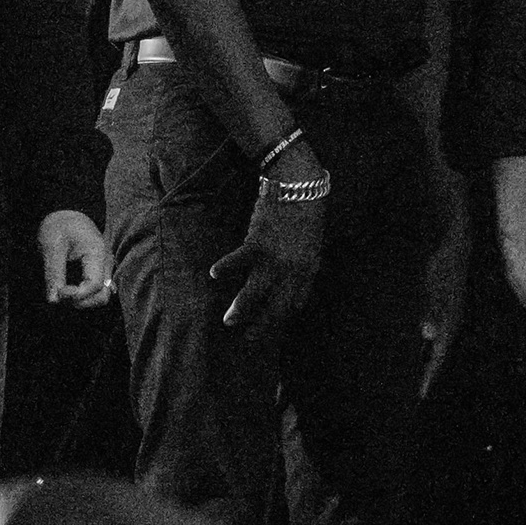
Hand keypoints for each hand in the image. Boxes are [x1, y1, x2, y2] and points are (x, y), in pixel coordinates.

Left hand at [39, 209, 113, 307]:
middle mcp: (106, 263)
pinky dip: (84, 296)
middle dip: (81, 301)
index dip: (76, 294)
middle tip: (60, 294)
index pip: (94, 285)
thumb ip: (54, 273)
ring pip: (100, 296)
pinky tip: (70, 291)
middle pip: (102, 296)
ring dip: (82, 300)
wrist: (65, 213)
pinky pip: (96, 291)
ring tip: (62, 292)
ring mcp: (104, 268)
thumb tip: (54, 300)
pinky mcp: (98, 272)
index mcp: (97, 253)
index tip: (58, 292)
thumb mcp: (52, 245)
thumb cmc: (59, 225)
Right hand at [209, 145, 325, 328]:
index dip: (281, 320)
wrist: (300, 184)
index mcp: (309, 271)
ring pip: (255, 293)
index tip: (270, 330)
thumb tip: (291, 284)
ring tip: (228, 321)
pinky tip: (213, 274)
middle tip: (250, 340)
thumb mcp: (312, 244)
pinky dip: (225, 268)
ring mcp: (275, 260)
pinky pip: (238, 262)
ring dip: (241, 309)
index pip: (295, 305)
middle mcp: (294, 271)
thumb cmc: (306, 212)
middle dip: (262, 327)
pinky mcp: (258, 243)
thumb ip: (302, 265)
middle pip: (276, 307)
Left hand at [418, 189, 472, 389]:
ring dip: (427, 356)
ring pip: (437, 342)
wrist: (455, 240)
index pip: (439, 355)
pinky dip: (426, 341)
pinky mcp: (444, 304)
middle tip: (417, 390)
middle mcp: (451, 320)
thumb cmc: (441, 262)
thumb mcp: (431, 285)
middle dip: (428, 371)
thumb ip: (431, 310)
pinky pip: (436, 330)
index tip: (420, 394)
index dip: (429, 374)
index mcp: (449, 319)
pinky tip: (419, 342)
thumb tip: (428, 334)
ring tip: (415, 372)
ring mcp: (449, 313)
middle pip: (439, 353)